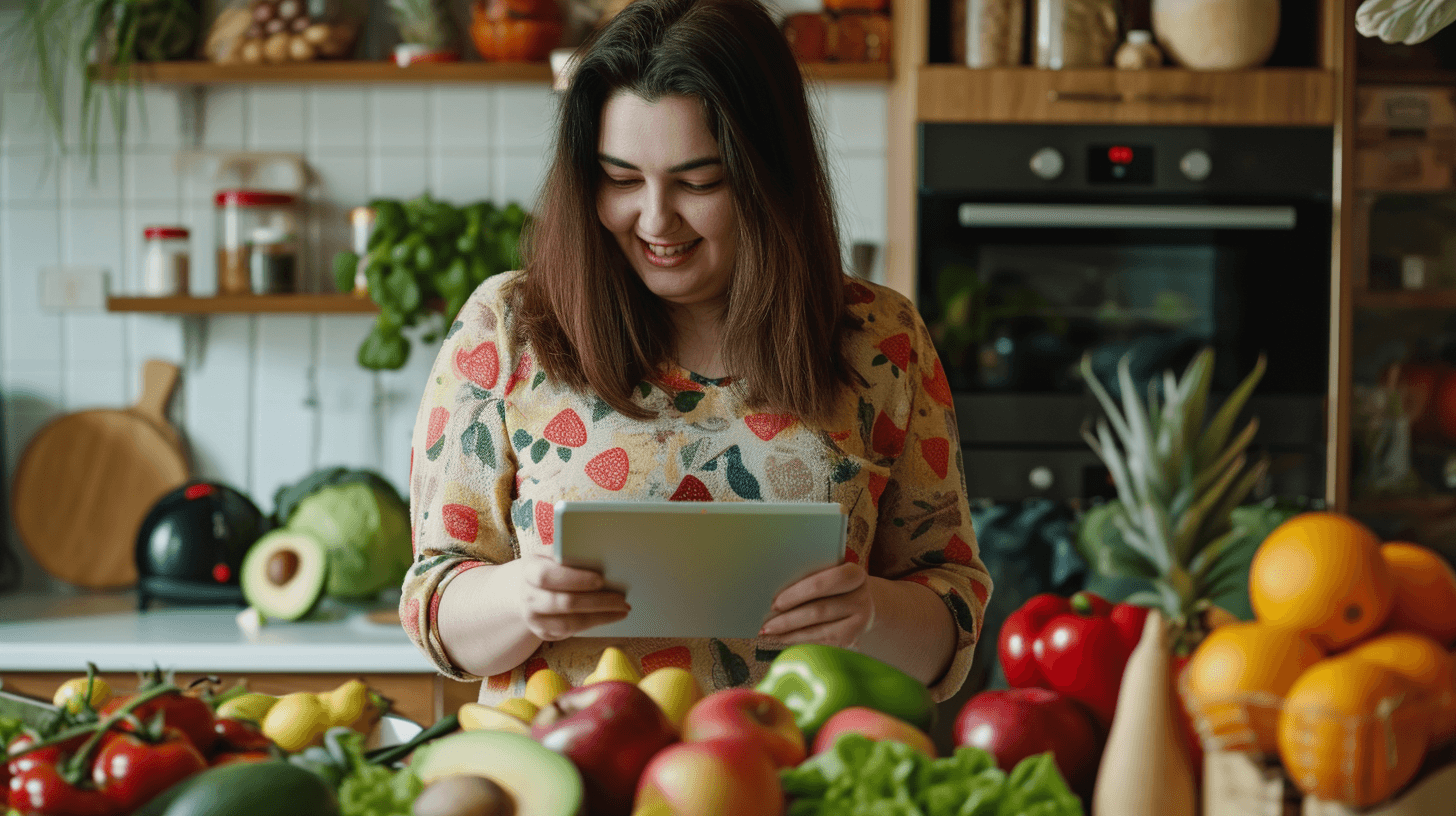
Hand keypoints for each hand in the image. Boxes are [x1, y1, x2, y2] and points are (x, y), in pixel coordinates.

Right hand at [500, 554, 629, 641]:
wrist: (528, 588)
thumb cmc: (550, 566)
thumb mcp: (552, 554)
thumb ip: (569, 552)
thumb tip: (602, 551)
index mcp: (529, 568)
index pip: (548, 575)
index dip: (575, 579)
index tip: (601, 579)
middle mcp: (527, 595)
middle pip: (562, 602)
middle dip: (596, 601)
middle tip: (621, 598)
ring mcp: (533, 617)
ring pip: (568, 622)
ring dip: (600, 616)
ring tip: (622, 608)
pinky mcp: (543, 632)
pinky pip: (570, 631)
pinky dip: (594, 623)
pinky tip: (611, 616)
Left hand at [759, 562, 875, 648]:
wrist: (864, 602)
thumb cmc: (837, 585)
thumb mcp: (830, 573)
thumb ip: (810, 578)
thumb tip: (774, 591)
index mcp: (854, 574)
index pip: (822, 583)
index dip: (796, 594)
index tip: (775, 603)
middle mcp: (861, 598)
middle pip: (818, 610)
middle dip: (788, 619)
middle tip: (766, 624)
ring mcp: (860, 622)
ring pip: (818, 630)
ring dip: (790, 634)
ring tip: (769, 633)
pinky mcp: (852, 640)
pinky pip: (821, 643)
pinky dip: (799, 641)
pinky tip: (783, 639)